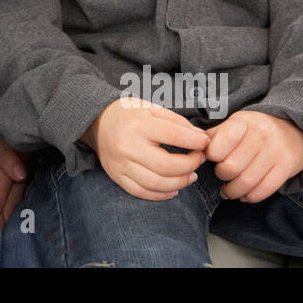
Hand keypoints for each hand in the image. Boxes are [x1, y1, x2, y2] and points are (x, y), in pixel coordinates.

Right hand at [86, 99, 209, 200]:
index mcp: (139, 124)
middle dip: (190, 165)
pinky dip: (161, 195)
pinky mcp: (117, 176)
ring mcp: (121, 164)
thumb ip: (177, 121)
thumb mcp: (152, 107)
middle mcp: (128, 146)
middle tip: (199, 160)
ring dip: (179, 183)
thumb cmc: (129, 114)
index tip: (205, 143)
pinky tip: (173, 189)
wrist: (97, 122)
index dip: (195, 142)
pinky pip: (141, 192)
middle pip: (166, 165)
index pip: (173, 136)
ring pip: (155, 183)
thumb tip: (200, 138)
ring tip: (190, 176)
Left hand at [205, 110, 302, 202]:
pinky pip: (265, 190)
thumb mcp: (234, 124)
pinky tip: (244, 195)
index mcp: (243, 122)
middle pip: (232, 166)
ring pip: (247, 182)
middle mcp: (261, 135)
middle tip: (221, 176)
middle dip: (221, 175)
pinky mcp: (287, 167)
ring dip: (233, 191)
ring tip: (228, 191)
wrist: (293, 130)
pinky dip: (250, 197)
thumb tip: (195, 148)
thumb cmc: (253, 130)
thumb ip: (215, 135)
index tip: (211, 158)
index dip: (212, 154)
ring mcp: (276, 151)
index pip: (223, 141)